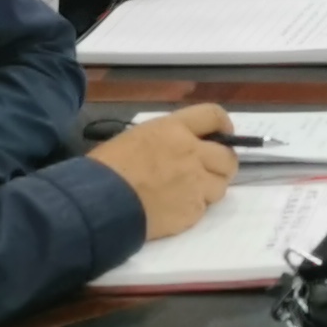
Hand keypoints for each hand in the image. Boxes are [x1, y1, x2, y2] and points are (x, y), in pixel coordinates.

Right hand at [89, 106, 237, 238]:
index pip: (214, 115)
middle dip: (221, 164)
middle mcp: (192, 153)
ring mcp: (195, 183)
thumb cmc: (107, 167)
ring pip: (220, 186)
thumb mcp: (136, 137)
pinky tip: (172, 209)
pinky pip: (202, 209)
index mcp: (174, 129)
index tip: (223, 135)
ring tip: (186, 193)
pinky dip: (192, 209)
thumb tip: (179, 146)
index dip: (223, 125)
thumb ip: (166, 139)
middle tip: (208, 171)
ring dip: (208, 189)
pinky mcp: (192, 211)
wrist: (98, 203)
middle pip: (227, 157)